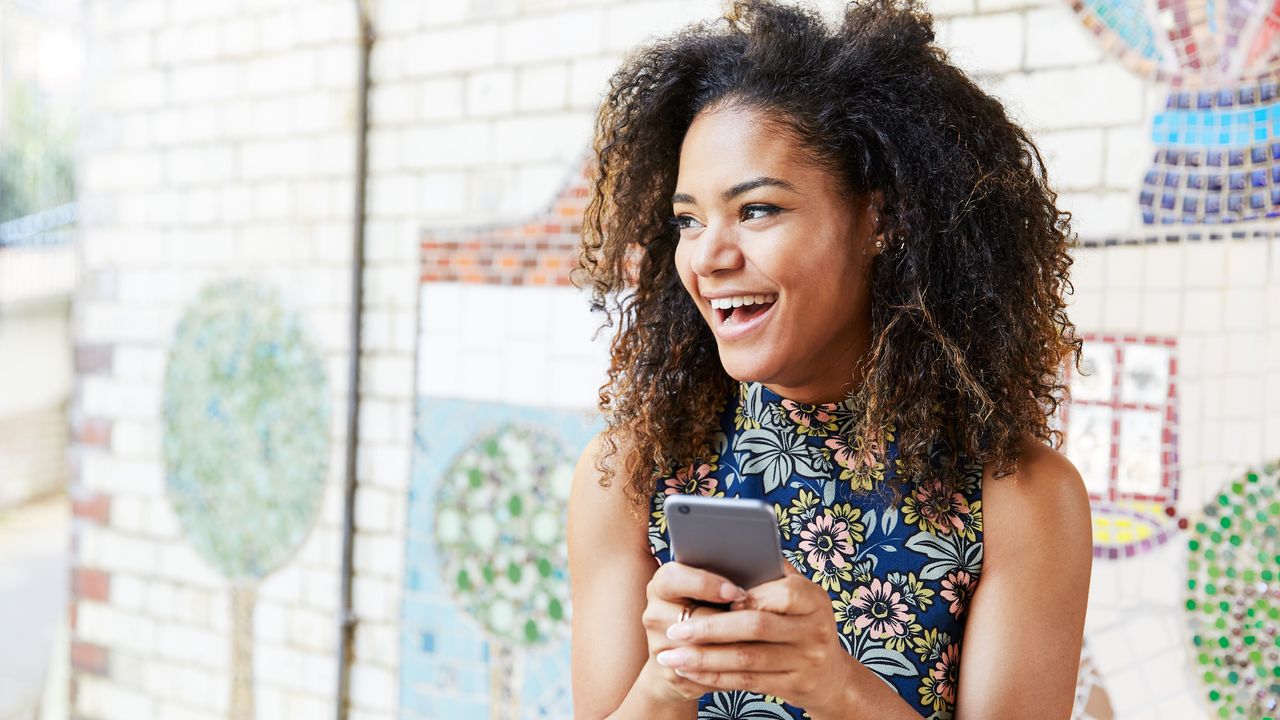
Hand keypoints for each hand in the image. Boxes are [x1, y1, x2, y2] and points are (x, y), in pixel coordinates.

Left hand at [652, 562, 854, 714]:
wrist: (830, 675)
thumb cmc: (799, 621)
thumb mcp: (798, 595)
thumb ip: (769, 574)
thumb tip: (726, 548)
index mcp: (814, 598)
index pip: (782, 592)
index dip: (748, 595)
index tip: (715, 597)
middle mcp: (815, 630)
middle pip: (756, 627)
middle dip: (710, 628)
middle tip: (674, 630)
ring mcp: (807, 661)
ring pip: (746, 659)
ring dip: (704, 658)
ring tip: (671, 656)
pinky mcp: (795, 687)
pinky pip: (748, 682)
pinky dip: (715, 677)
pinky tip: (691, 672)